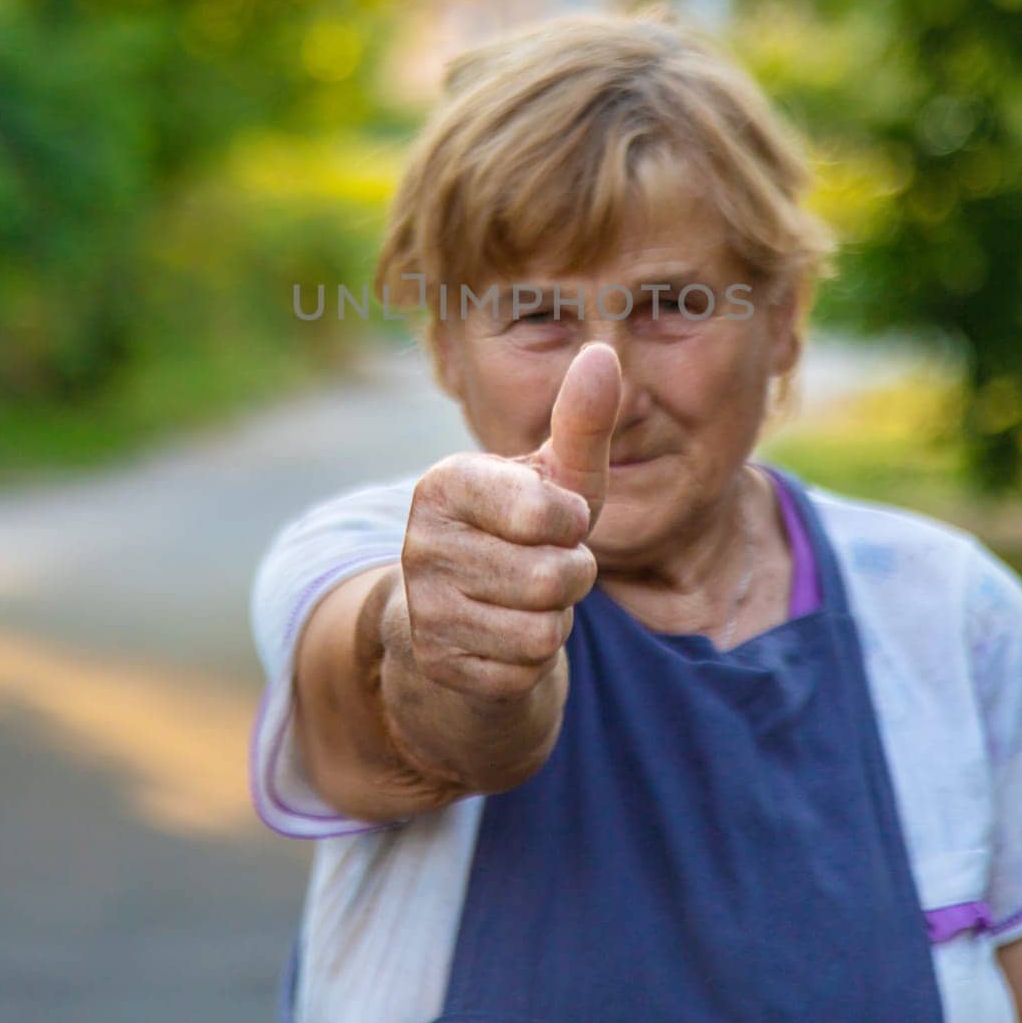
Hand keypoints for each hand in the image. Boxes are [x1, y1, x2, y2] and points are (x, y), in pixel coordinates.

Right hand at [397, 343, 621, 701]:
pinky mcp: (435, 663)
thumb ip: (583, 420)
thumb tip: (603, 353)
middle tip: (544, 562)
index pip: (543, 512)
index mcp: (444, 483)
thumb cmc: (524, 530)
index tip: (554, 516)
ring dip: (555, 617)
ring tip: (526, 596)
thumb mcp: (557, 477)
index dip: (571, 521)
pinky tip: (507, 634)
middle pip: (552, 577)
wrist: (465, 612)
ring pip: (541, 629)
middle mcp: (418, 544)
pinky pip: (525, 669)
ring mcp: (422, 608)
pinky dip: (534, 657)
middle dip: (572, 576)